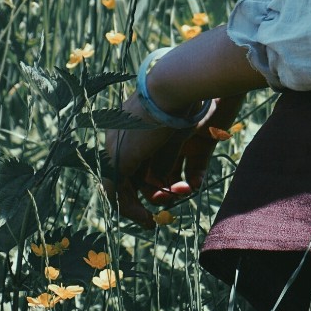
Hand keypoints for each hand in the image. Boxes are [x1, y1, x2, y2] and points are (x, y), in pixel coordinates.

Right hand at [101, 91, 244, 227]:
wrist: (182, 88)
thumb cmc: (148, 122)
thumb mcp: (123, 154)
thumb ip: (115, 179)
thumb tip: (115, 200)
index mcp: (122, 142)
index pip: (122, 181)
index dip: (132, 204)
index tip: (147, 222)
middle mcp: (145, 141)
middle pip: (148, 181)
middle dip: (157, 195)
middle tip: (169, 200)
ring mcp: (171, 140)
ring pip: (171, 176)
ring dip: (176, 190)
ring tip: (184, 189)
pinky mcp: (196, 139)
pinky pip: (193, 168)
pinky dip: (193, 180)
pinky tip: (194, 184)